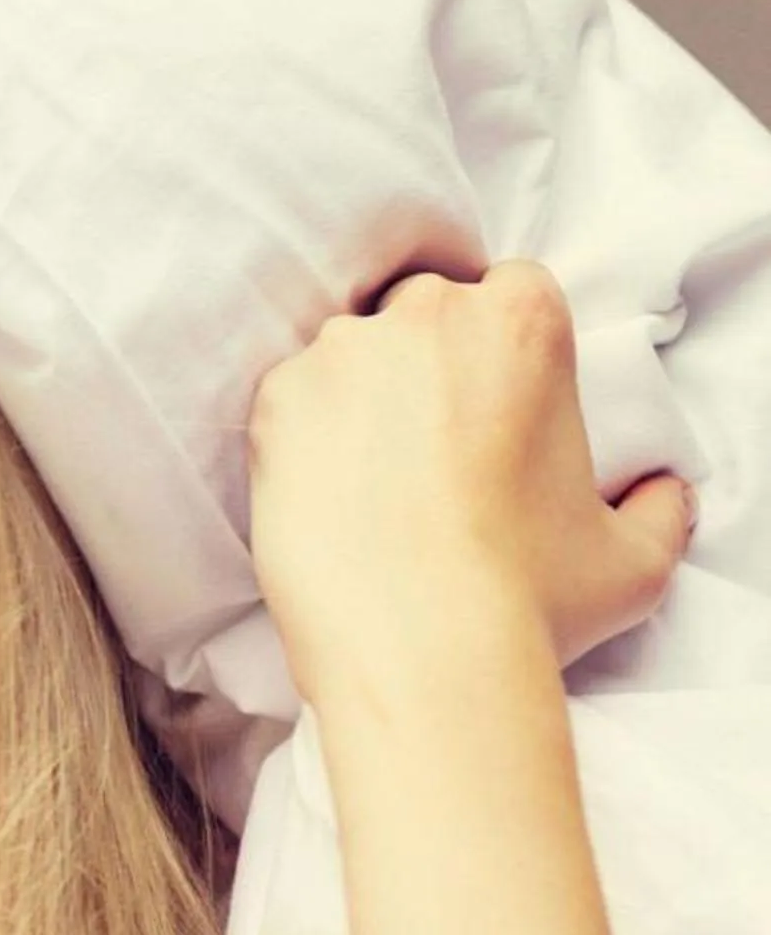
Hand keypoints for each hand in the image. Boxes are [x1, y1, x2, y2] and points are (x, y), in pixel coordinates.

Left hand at [246, 261, 693, 705]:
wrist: (416, 643)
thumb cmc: (526, 597)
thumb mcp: (634, 557)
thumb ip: (656, 507)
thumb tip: (658, 494)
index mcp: (523, 319)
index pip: (507, 291)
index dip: (493, 346)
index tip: (485, 398)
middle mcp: (429, 315)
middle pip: (421, 313)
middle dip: (425, 365)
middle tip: (427, 445)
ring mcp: (343, 352)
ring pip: (349, 355)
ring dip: (358, 398)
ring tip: (370, 480)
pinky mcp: (275, 401)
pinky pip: (289, 400)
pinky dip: (301, 438)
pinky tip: (325, 494)